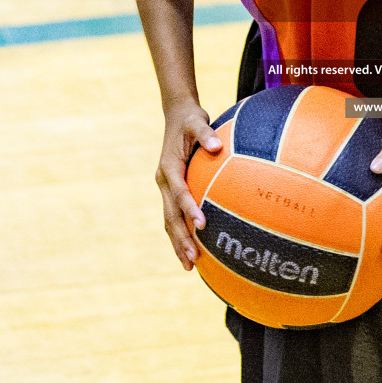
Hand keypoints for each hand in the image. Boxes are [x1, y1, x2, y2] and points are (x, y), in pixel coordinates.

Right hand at [154, 101, 221, 269]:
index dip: (189, 209)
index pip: (179, 193)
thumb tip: (217, 146)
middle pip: (170, 216)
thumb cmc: (191, 120)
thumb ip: (206, 133)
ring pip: (169, 221)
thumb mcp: (198, 121)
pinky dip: (180, 234)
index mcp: (169, 167)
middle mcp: (164, 181)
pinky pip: (174, 216)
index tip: (201, 225)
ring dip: (177, 243)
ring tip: (189, 266)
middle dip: (180, 239)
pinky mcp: (170, 191)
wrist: (176, 116)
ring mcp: (165, 188)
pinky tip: (192, 251)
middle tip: (193, 260)